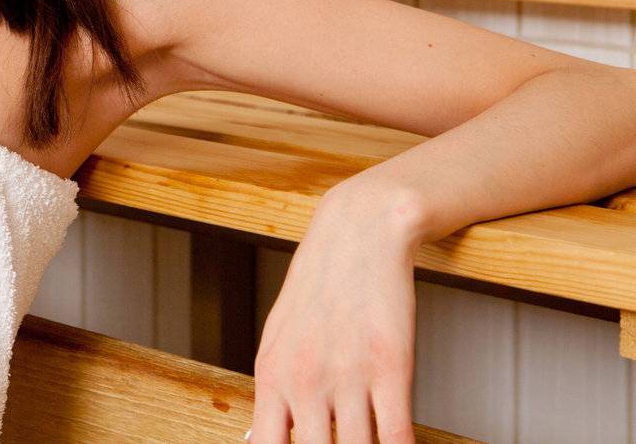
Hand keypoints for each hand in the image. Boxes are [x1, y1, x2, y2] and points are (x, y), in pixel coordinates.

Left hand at [246, 184, 423, 443]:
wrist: (357, 233)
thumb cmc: (319, 288)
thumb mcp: (279, 338)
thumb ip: (274, 392)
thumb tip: (260, 438)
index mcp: (272, 374)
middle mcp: (305, 380)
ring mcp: (348, 376)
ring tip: (367, 441)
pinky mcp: (392, 368)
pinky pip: (396, 436)